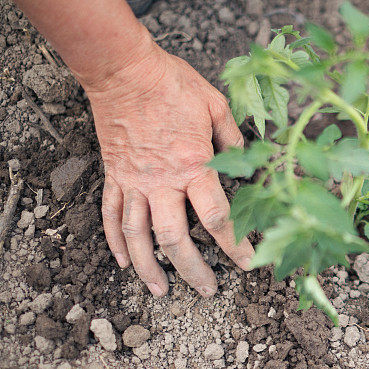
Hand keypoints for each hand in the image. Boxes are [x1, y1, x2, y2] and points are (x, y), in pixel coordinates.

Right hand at [85, 41, 253, 297]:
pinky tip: (124, 262)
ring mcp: (134, 182)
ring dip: (149, 268)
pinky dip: (116, 241)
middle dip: (193, 271)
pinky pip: (111, 215)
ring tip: (160, 292)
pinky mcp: (114, 176)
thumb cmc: (173, 84)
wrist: (124, 69)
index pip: (217, 218)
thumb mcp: (217, 106)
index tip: (247, 264)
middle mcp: (162, 182)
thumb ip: (234, 140)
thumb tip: (249, 162)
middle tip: (208, 291)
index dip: (235, 246)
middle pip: (176, 239)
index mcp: (194, 167)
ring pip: (139, 236)